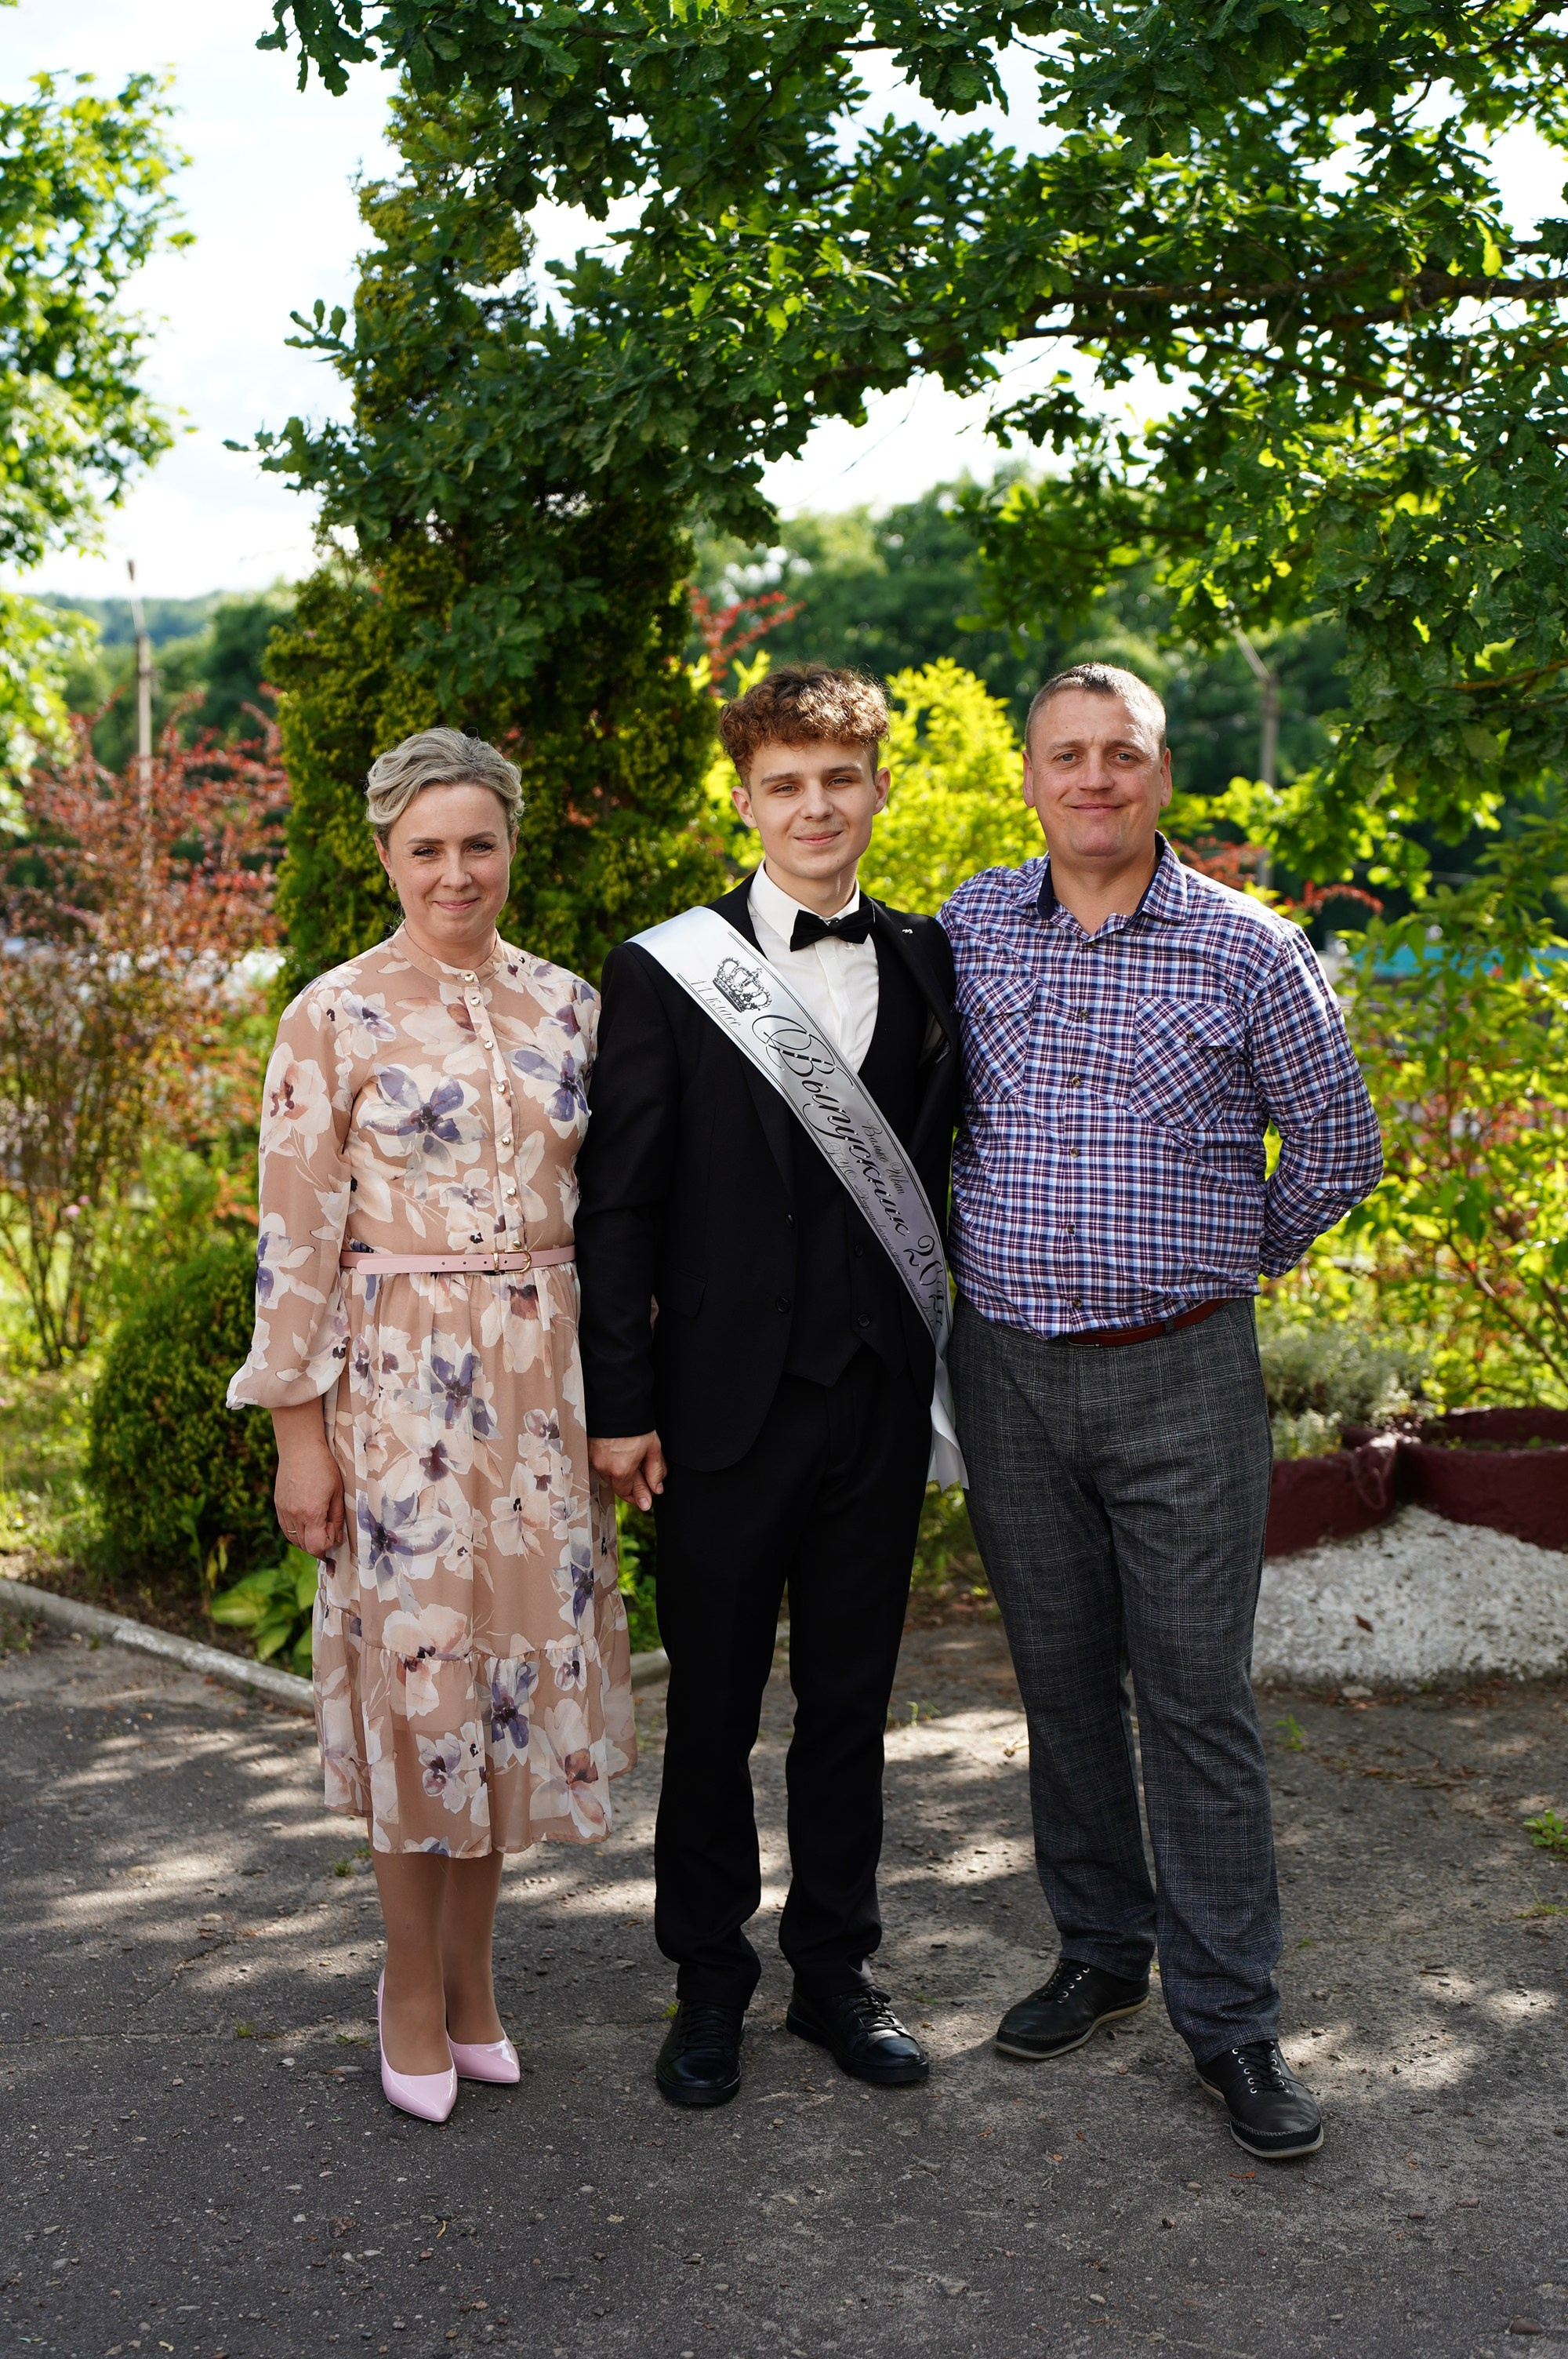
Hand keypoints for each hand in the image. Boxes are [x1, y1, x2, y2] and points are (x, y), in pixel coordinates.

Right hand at [271, 1401, 347, 1558]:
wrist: (300, 1448)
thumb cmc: (323, 1467)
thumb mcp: (338, 1492)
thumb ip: (337, 1518)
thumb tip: (337, 1538)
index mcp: (312, 1513)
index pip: (316, 1547)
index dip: (328, 1544)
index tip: (334, 1532)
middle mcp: (295, 1515)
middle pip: (305, 1546)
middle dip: (319, 1544)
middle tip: (328, 1529)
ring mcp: (284, 1511)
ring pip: (294, 1539)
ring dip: (307, 1539)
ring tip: (318, 1526)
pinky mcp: (278, 1505)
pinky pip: (286, 1529)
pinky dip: (296, 1532)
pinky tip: (305, 1523)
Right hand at [589, 1431, 666, 1512]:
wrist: (616, 1401)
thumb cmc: (636, 1424)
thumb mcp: (653, 1448)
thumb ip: (655, 1472)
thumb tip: (656, 1490)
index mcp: (621, 1470)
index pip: (626, 1492)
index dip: (637, 1496)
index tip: (645, 1500)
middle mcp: (604, 1467)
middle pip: (616, 1484)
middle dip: (629, 1484)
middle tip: (642, 1483)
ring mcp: (593, 1458)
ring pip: (607, 1473)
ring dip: (618, 1472)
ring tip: (630, 1461)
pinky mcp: (586, 1448)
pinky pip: (598, 1462)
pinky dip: (608, 1461)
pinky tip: (617, 1453)